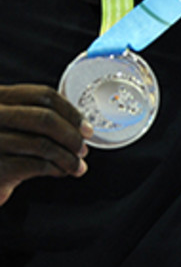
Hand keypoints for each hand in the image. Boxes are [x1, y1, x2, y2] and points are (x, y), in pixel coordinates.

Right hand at [0, 85, 91, 204]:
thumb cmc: (1, 147)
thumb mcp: (11, 122)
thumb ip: (36, 115)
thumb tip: (79, 126)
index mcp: (0, 97)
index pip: (43, 95)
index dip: (71, 112)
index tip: (85, 127)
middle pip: (46, 119)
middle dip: (72, 136)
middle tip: (82, 148)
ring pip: (44, 145)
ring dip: (68, 157)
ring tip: (77, 165)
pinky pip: (36, 165)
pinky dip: (56, 169)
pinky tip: (61, 171)